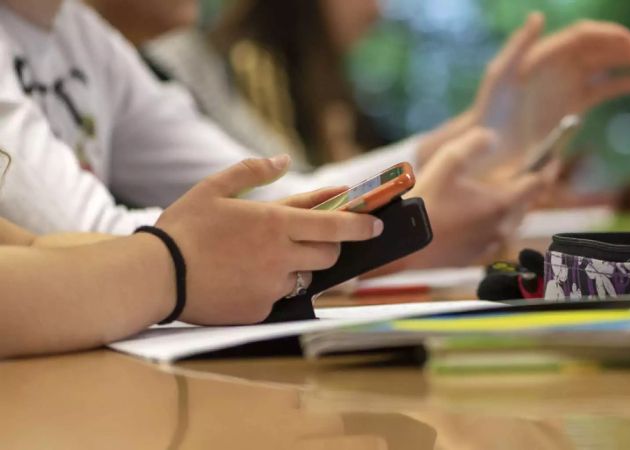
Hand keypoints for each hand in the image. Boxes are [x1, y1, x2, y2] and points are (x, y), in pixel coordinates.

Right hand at [155, 155, 382, 324]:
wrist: (155, 276)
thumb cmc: (184, 228)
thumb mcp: (213, 188)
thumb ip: (252, 171)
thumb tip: (283, 159)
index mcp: (274, 223)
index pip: (334, 224)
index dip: (361, 224)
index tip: (377, 224)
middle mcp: (280, 256)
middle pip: (328, 253)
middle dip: (328, 244)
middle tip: (311, 237)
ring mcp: (272, 286)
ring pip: (305, 277)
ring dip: (297, 267)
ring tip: (262, 258)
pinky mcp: (260, 310)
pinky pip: (280, 298)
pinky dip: (272, 288)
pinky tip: (245, 278)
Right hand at [403, 128, 558, 268]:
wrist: (404, 244)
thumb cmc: (426, 201)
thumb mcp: (448, 160)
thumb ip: (475, 143)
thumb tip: (493, 137)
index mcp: (501, 203)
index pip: (536, 184)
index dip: (544, 169)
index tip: (550, 160)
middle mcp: (502, 227)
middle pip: (524, 204)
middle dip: (523, 189)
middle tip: (517, 176)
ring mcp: (490, 245)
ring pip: (509, 223)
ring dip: (505, 209)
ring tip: (488, 197)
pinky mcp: (475, 258)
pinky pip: (491, 238)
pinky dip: (488, 226)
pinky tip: (469, 218)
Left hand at [471, 13, 629, 157]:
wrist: (490, 145)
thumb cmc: (490, 110)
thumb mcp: (501, 75)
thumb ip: (519, 45)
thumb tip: (538, 16)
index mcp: (545, 54)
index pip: (583, 36)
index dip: (608, 35)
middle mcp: (559, 66)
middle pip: (599, 47)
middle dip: (626, 46)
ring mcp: (566, 85)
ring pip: (604, 65)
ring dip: (628, 60)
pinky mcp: (571, 105)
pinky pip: (601, 89)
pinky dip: (620, 84)